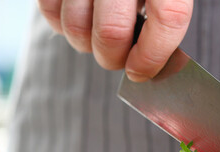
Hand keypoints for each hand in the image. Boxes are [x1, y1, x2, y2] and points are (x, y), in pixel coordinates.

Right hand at [37, 0, 193, 81]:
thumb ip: (166, 11)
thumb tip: (154, 63)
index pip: (169, 16)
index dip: (155, 54)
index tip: (143, 71)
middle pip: (112, 32)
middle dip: (114, 58)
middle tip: (119, 60)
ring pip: (76, 28)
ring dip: (86, 46)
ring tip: (98, 36)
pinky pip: (50, 13)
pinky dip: (63, 26)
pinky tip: (80, 17)